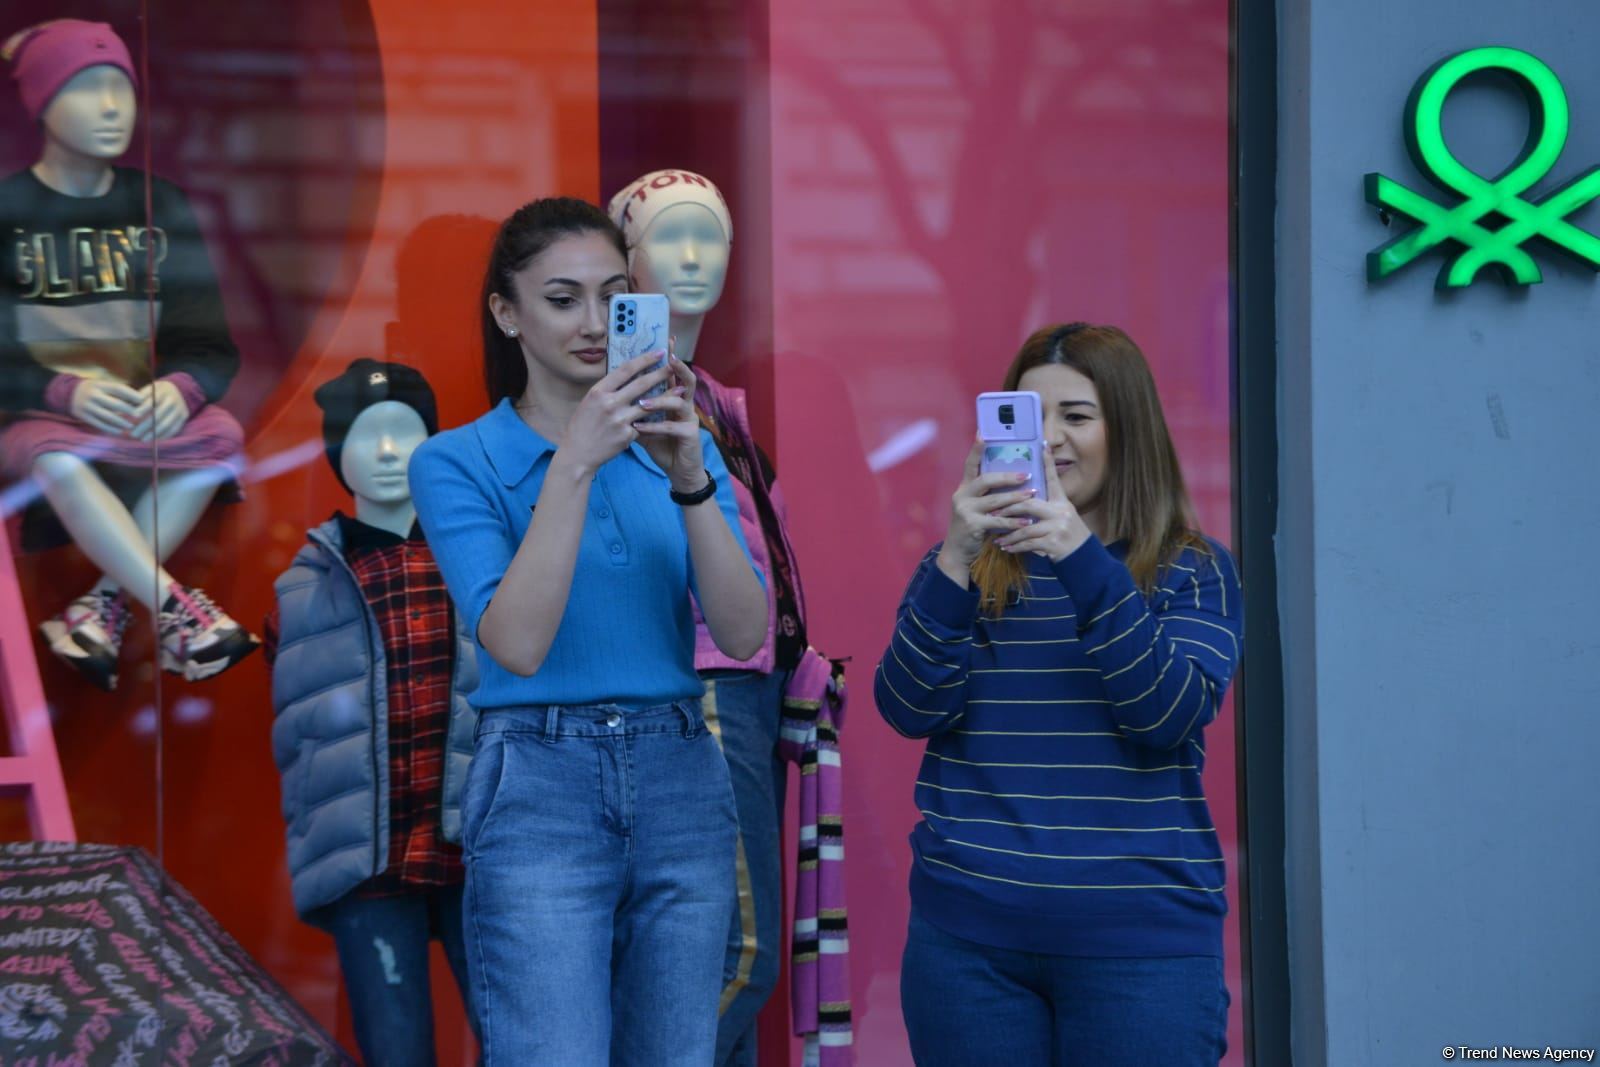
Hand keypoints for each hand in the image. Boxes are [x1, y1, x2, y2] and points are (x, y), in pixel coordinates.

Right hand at [69, 379, 142, 435]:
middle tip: (139, 415)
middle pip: (115, 404)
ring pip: (108, 416)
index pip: (118, 389)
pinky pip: (99, 424)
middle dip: (128, 410)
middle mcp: (93, 395)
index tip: (142, 400)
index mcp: (100, 385)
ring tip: (131, 426)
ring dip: (121, 422)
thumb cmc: (93, 390)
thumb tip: (138, 399)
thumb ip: (117, 392)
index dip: (131, 394)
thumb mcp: (102, 385)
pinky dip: (110, 429)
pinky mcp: (84, 416)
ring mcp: (88, 406)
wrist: (68, 394)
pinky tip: (119, 431)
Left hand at [126, 380, 190, 440]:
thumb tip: (118, 413)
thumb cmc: (157, 392)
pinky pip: (174, 429)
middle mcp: (173, 400)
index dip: (142, 410)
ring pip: (166, 424)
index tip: (133, 417)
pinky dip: (164, 436)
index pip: (151, 402)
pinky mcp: (184, 417)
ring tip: (143, 439)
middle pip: (158, 415)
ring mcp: (180, 409)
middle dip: (145, 426)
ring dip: (154, 434)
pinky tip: (154, 440)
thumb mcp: (148, 390)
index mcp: (162, 391)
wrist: (179, 390)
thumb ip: (135, 400)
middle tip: (133, 434)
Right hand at [552, 352, 674, 478]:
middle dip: (660, 373)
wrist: (578, 454)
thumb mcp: (590, 402)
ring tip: (680, 389)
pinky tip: (666, 415)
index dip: (644, 359)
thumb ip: (607, 390)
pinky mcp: (627, 435)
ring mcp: (619, 420)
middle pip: (641, 384)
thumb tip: (627, 374)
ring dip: (667, 396)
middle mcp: (609, 403)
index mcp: (598, 391)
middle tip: (674, 365)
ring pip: (649, 404)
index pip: (625, 370)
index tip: (659, 352)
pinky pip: (645, 424)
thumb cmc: (583, 426)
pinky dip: (654, 420)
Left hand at [633, 347, 707, 493]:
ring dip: (658, 401)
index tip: (666, 342)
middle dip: (676, 368)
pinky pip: (672, 426)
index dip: (672, 358)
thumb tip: (612, 393)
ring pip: (678, 402)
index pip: (673, 374)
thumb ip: (634, 408)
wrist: (678, 469)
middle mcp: (686, 405)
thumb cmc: (661, 444)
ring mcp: (690, 419)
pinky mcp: (690, 435)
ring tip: (641, 402)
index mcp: (675, 399)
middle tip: (667, 357)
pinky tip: (639, 428)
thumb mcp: (644, 423)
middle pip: (686, 380)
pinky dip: (654, 427)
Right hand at [935, 436, 1038, 579]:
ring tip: (1033, 495)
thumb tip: (1011, 482)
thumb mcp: (974, 507)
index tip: (982, 433)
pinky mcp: (972, 525)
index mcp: (964, 488)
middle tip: (1028, 474)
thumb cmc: (971, 527)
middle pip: (986, 479)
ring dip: (1016, 498)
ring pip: (995, 500)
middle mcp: (961, 496)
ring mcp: (965, 510)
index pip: (969, 464)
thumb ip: (986, 495)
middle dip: (1008, 476)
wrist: (957, 552)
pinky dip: (1013, 521)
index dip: (976, 449)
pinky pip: (997, 521)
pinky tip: (1026, 522)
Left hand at [990, 443, 1093, 561]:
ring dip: (1008, 533)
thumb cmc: (1067, 533)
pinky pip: (1028, 544)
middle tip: (992, 511)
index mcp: (1062, 502)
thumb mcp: (1062, 515)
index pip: (1053, 479)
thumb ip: (1046, 505)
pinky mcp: (1053, 544)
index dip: (1048, 462)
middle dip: (1008, 508)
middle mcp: (1061, 512)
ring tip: (996, 537)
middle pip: (1029, 504)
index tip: (1042, 445)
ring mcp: (1057, 528)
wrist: (1082, 556)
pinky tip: (1005, 548)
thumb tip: (1024, 496)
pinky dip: (1015, 546)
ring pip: (1025, 528)